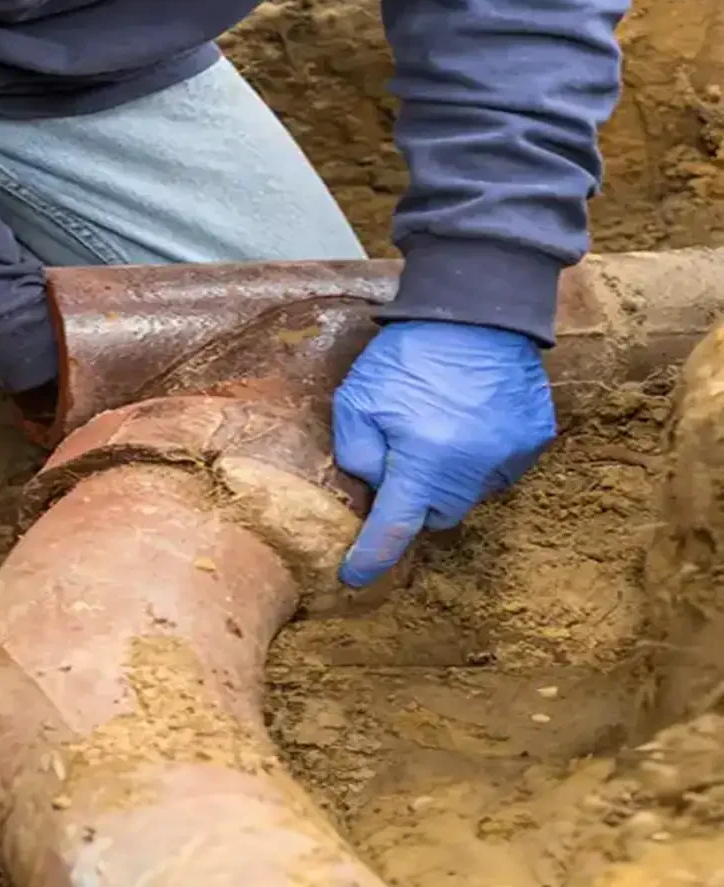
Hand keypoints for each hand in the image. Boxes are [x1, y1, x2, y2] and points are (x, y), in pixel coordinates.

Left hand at [333, 320, 555, 586]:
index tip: (353, 577)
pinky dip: (479, 457)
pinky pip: (497, 468)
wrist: (477, 309)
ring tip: (437, 429)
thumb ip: (358, 453)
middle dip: (414, 500)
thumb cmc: (408, 352)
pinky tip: (467, 420)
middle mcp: (471, 469)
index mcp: (423, 462)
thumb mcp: (357, 399)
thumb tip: (373, 488)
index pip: (394, 529)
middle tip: (401, 459)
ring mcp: (508, 456)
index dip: (371, 559)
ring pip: (468, 493)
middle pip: (435, 514)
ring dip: (448, 477)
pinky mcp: (532, 440)